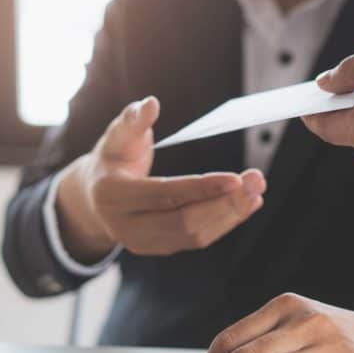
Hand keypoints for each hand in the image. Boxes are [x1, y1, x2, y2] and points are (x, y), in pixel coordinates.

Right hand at [56, 97, 265, 261]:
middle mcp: (125, 227)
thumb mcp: (117, 135)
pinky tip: (246, 204)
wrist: (96, 196)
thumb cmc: (112, 158)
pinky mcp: (160, 248)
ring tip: (256, 191)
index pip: (165, 195)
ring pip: (195, 236)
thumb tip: (151, 103)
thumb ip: (134, 120)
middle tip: (256, 180)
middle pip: (184, 223)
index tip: (236, 178)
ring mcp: (142, 243)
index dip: (202, 188)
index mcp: (113, 196)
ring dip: (231, 214)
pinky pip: (197, 239)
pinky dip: (225, 222)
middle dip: (226, 203)